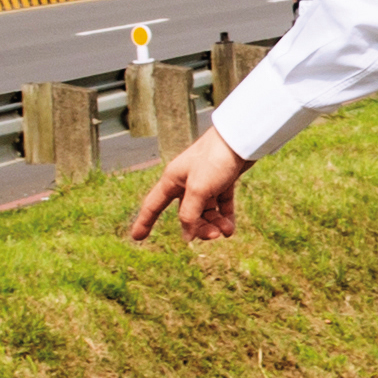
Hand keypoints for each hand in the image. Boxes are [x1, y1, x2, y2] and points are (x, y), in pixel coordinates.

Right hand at [127, 131, 247, 245]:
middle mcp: (186, 182)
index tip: (136, 237)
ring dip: (215, 224)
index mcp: (172, 179)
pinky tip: (230, 229)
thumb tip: (187, 236)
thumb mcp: (198, 189)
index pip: (153, 205)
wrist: (241, 139)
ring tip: (226, 231)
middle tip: (214, 236)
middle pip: (187, 214)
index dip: (144, 221)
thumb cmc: (215, 159)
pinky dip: (225, 217)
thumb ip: (190, 214)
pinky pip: (221, 205)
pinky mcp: (223, 182)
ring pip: (206, 212)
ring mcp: (205, 182)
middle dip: (199, 228)